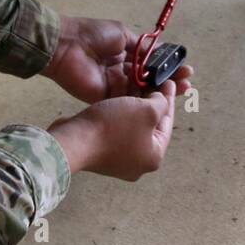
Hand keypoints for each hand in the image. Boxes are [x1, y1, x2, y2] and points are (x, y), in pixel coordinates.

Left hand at [45, 16, 192, 102]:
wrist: (67, 45)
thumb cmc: (93, 35)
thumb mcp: (122, 34)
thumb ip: (140, 47)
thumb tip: (157, 54)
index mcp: (125, 54)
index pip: (150, 64)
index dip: (167, 67)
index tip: (184, 67)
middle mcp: (122, 71)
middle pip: (150, 80)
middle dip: (170, 80)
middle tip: (188, 81)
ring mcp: (115, 86)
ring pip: (143, 92)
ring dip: (162, 91)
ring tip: (183, 88)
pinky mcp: (107, 97)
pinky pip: (129, 100)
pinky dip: (145, 100)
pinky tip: (161, 97)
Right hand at [48, 82, 176, 180]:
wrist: (74, 140)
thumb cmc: (114, 127)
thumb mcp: (146, 110)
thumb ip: (161, 104)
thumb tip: (161, 100)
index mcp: (154, 157)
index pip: (167, 123)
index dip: (169, 99)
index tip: (169, 81)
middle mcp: (138, 163)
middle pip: (150, 126)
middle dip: (151, 103)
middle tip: (153, 82)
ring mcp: (118, 160)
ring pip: (132, 127)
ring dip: (134, 107)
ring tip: (135, 86)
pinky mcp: (101, 153)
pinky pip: (116, 130)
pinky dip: (119, 115)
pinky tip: (117, 99)